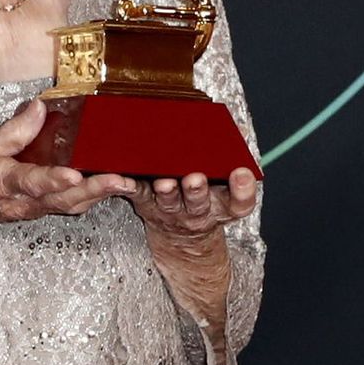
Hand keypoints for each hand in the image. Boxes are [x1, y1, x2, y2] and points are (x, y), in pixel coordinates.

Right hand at [0, 99, 136, 233]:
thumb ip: (12, 131)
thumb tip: (39, 108)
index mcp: (0, 182)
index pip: (29, 182)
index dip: (52, 180)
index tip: (73, 176)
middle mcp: (20, 202)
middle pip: (61, 200)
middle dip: (93, 190)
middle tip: (120, 180)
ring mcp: (33, 209)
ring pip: (71, 206)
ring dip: (100, 195)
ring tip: (128, 183)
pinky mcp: (42, 209)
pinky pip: (71, 206)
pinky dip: (94, 197)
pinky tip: (114, 186)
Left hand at [127, 168, 259, 242]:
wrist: (180, 234)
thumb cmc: (203, 197)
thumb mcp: (225, 186)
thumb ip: (231, 158)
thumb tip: (241, 131)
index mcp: (224, 204)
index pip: (240, 202)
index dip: (243, 189)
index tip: (241, 173)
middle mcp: (199, 211)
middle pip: (199, 203)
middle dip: (196, 191)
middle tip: (195, 179)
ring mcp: (172, 211)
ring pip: (168, 202)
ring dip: (166, 191)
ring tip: (163, 182)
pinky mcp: (146, 204)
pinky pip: (136, 195)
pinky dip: (126, 186)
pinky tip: (120, 179)